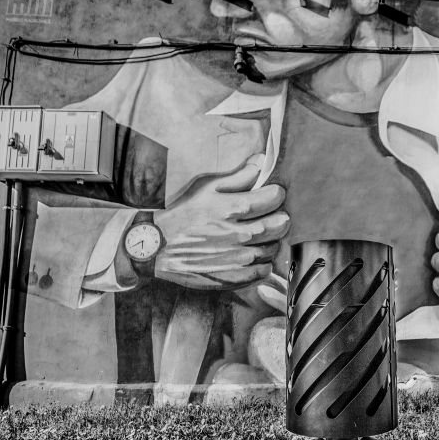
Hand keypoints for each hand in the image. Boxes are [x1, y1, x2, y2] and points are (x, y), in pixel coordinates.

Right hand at [152, 153, 288, 289]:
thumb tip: (261, 162)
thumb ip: (237, 177)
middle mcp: (238, 234)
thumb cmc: (182, 214)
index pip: (273, 198)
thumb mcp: (205, 188)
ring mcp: (237, 258)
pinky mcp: (233, 277)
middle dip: (281, 217)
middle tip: (275, 215)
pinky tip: (255, 254)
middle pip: (279, 225)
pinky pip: (263, 270)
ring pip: (273, 248)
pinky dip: (265, 262)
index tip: (273, 194)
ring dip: (273, 240)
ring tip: (263, 235)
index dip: (277, 194)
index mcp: (231, 208)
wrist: (157, 247)